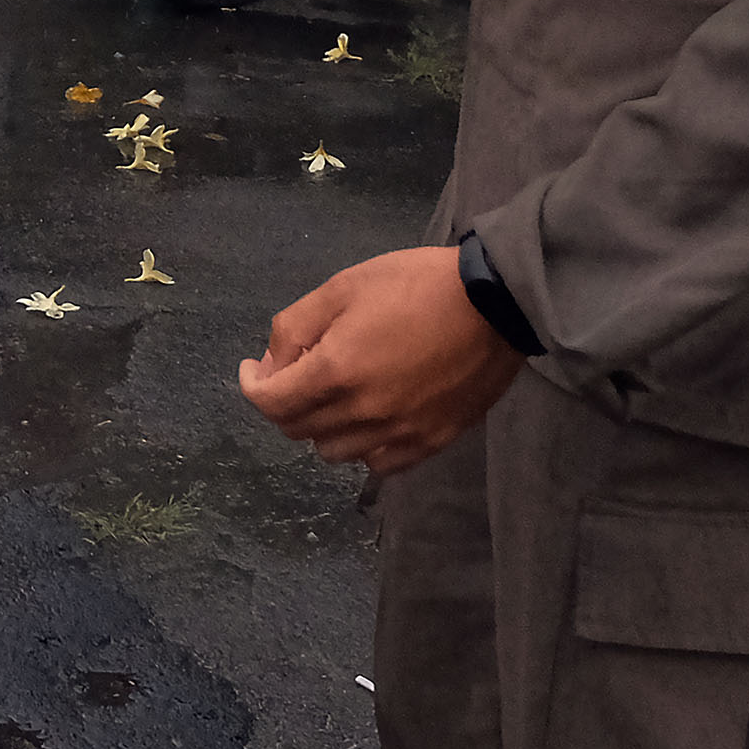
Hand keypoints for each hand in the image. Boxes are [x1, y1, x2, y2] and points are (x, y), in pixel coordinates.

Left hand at [235, 245, 523, 476]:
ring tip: (336, 394)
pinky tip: (371, 417)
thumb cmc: (416, 285)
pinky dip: (363, 445)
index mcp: (335, 372)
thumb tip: (271, 365)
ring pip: (334, 452)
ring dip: (322, 426)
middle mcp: (362, 414)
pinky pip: (378, 463)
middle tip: (297, 372)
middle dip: (285, 401)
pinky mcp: (430, 444)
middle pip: (297, 429)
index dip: (252, 386)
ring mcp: (398, 435)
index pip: (270, 403)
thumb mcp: (343, 287)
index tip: (255, 369)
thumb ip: (295, 327)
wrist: (496, 304)